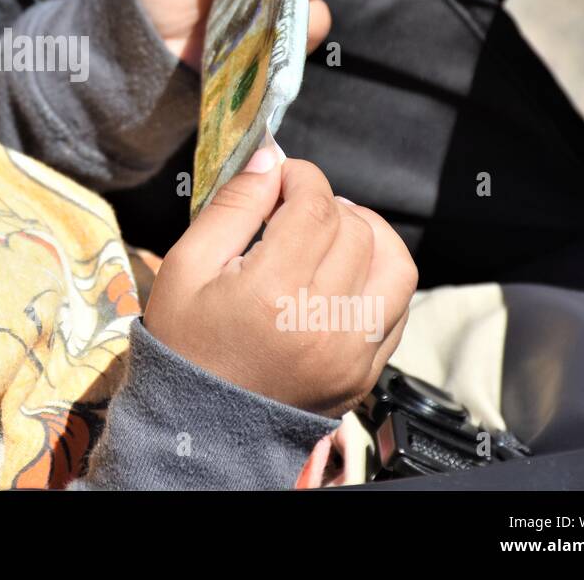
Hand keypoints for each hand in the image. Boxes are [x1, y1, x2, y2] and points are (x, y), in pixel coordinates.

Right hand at [143, 146, 417, 417]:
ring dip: (368, 234)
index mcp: (272, 294)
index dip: (302, 177)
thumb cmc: (186, 343)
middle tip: (293, 209)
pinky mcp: (367, 371)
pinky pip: (397, 305)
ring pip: (394, 262)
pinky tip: (344, 272)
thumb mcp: (186, 267)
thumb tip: (270, 158)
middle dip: (327, 204)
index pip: (315, 206)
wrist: (201, 426)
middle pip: (354, 229)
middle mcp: (323, 323)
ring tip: (332, 231)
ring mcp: (353, 352)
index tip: (281, 177)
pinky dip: (379, 275)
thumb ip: (231, 207)